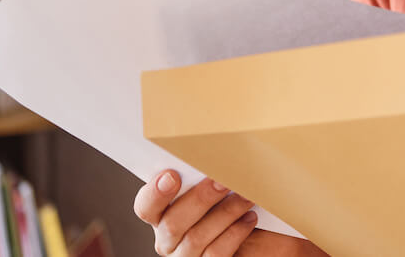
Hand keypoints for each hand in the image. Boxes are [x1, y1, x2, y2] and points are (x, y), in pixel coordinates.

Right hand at [134, 169, 255, 255]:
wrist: (259, 235)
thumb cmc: (230, 202)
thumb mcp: (215, 188)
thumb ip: (205, 177)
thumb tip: (214, 156)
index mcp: (161, 215)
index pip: (145, 207)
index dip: (155, 193)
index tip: (173, 175)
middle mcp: (168, 240)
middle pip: (173, 223)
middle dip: (201, 199)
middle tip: (224, 181)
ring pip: (196, 238)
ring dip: (225, 213)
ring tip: (247, 197)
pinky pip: (216, 253)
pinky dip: (235, 233)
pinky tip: (249, 218)